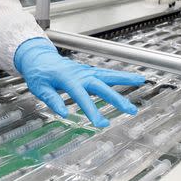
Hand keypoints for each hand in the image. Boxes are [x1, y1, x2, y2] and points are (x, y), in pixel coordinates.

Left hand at [14, 38, 144, 127]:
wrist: (38, 57)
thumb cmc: (38, 73)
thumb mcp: (39, 87)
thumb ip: (51, 99)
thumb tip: (64, 113)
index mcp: (67, 78)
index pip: (82, 97)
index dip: (92, 110)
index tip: (101, 124)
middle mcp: (80, 73)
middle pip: (101, 86)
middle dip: (117, 98)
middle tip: (131, 109)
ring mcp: (85, 71)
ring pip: (107, 74)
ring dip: (125, 78)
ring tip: (141, 81)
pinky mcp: (88, 71)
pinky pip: (105, 73)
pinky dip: (119, 75)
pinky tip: (131, 78)